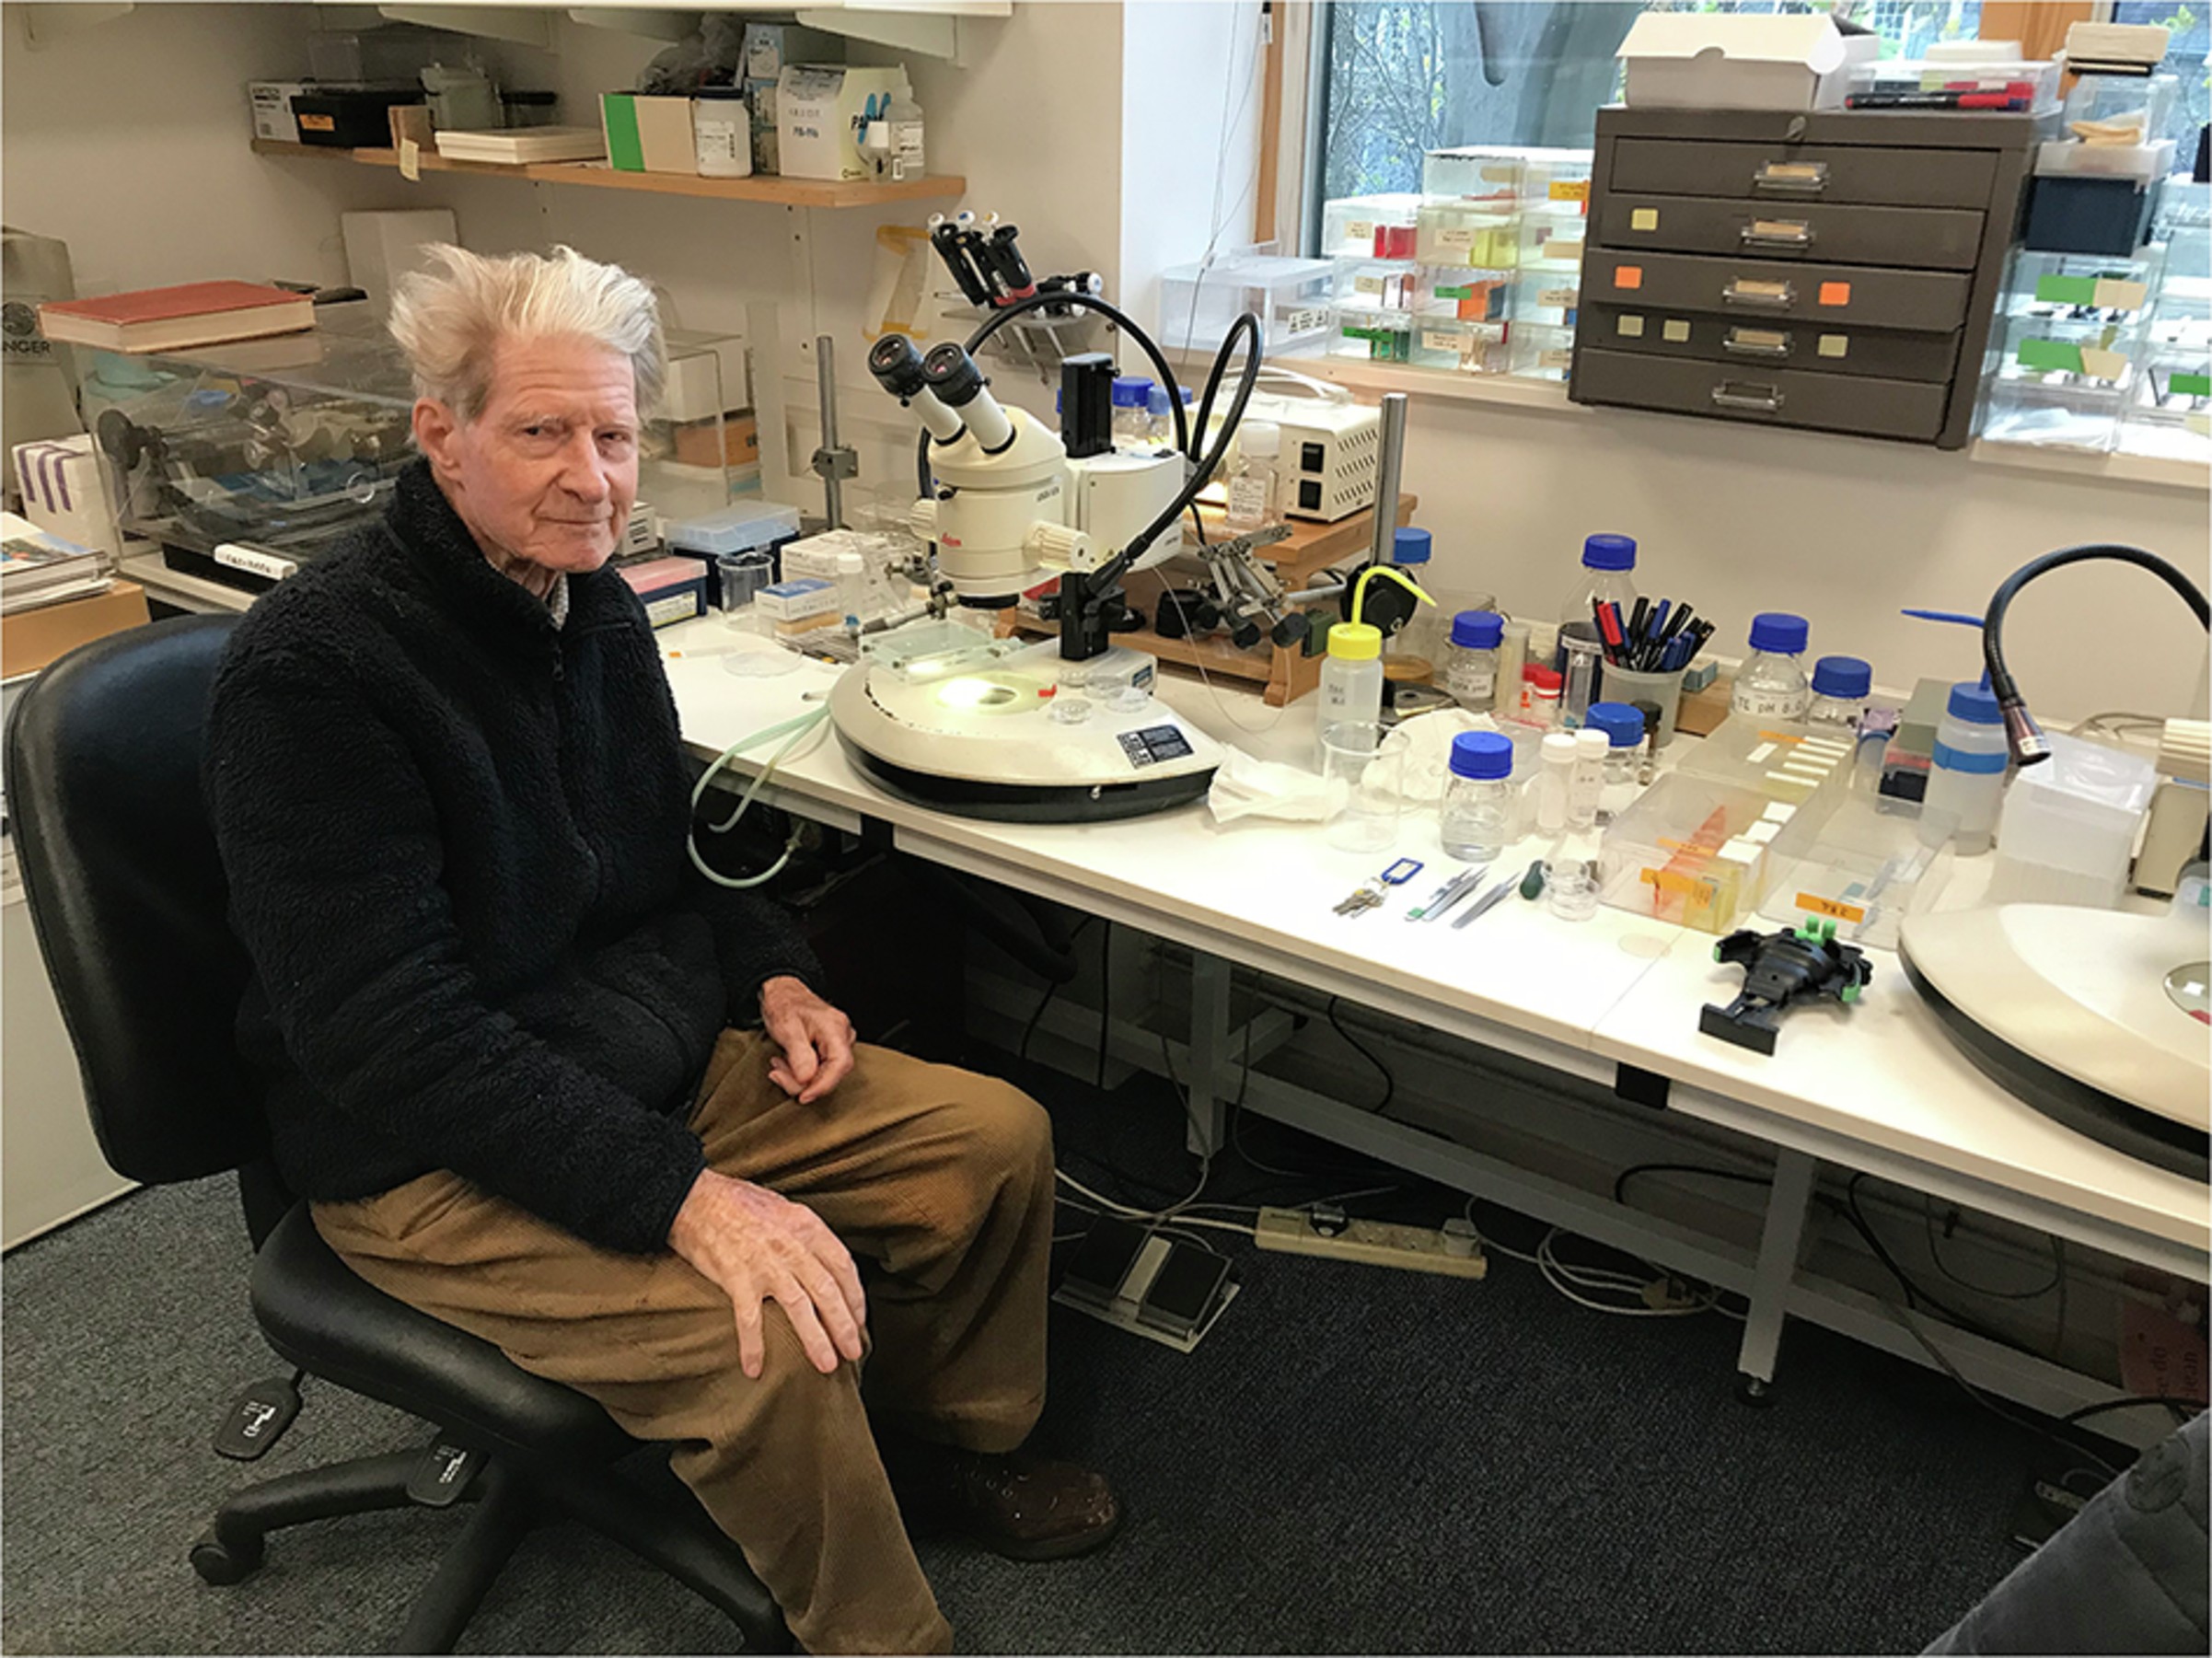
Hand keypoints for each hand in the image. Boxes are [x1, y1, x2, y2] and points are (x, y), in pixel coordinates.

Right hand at [668, 1169, 866, 1377]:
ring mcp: (766, 1263)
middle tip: (853, 1351)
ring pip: (801, 1309)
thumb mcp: (785, 1210)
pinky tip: (754, 1369)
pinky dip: (753, 1347)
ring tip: (828, 1365)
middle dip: (845, 1326)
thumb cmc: (739, 1203)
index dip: (855, 1297)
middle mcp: (792, 1246)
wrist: (695, 1199)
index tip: (859, 1319)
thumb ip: (806, 1237)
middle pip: (828, 1292)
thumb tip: (825, 1267)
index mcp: (807, 1226)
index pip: (843, 1266)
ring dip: (817, 1340)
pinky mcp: (737, 1278)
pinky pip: (750, 1320)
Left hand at [759, 975, 855, 1103]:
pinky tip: (786, 1062)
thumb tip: (807, 1080)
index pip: (840, 1064)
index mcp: (835, 1028)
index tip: (803, 1096)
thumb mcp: (787, 1028)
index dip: (823, 1085)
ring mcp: (838, 1043)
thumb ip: (799, 1055)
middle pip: (832, 1073)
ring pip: (824, 1074)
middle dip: (803, 1081)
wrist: (782, 992)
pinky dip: (800, 1072)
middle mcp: (842, 1036)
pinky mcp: (830, 1049)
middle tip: (777, 1073)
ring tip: (778, 1063)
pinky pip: (820, 1069)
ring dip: (798, 1076)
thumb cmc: (785, 1004)